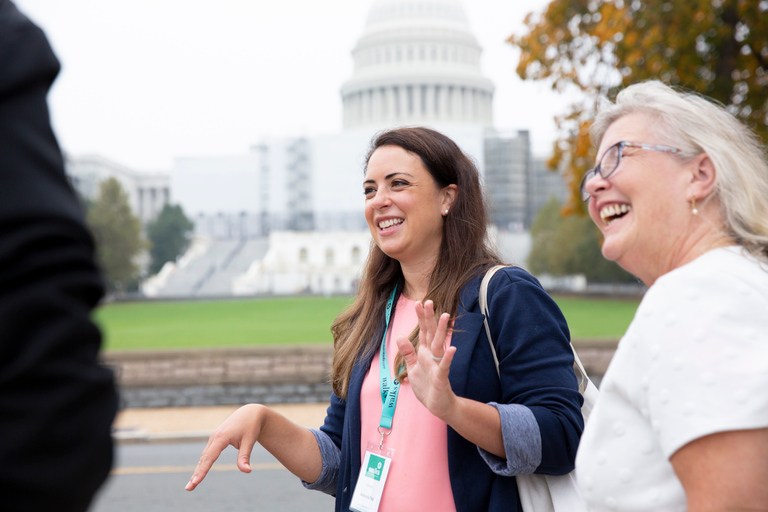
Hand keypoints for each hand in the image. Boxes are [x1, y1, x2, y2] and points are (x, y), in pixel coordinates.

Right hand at [185, 404, 265, 490]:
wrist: (250, 412)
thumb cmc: (251, 426)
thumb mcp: (250, 441)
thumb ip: (245, 456)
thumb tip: (247, 471)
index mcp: (221, 437)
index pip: (210, 457)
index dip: (202, 470)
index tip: (195, 482)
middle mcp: (214, 437)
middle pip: (203, 459)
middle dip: (196, 474)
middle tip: (188, 488)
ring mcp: (213, 437)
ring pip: (204, 457)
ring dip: (197, 470)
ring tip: (191, 484)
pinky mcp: (215, 439)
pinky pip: (207, 453)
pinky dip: (202, 464)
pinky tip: (198, 473)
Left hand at [394, 300, 457, 419]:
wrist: (438, 406)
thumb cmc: (427, 386)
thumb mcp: (412, 368)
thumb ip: (408, 352)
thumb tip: (399, 336)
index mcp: (424, 353)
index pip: (422, 332)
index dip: (420, 318)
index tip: (418, 302)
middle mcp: (432, 356)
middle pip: (431, 333)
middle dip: (429, 318)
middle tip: (429, 301)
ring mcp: (437, 365)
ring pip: (439, 345)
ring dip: (442, 331)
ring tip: (445, 315)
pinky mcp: (441, 378)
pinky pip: (444, 366)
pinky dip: (447, 357)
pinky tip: (452, 348)